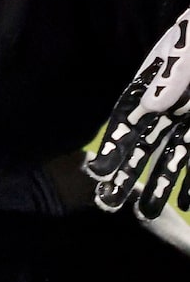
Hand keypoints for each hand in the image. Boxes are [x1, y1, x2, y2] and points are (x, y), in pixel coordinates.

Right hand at [88, 8, 189, 219]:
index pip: (129, 113)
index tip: (100, 169)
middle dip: (127, 170)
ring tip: (142, 211)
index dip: (114, 140)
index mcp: (159, 77)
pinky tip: (185, 203)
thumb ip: (175, 70)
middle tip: (109, 200)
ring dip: (159, 183)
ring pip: (174, 155)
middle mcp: (174, 103)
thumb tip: (153, 103)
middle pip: (146, 141)